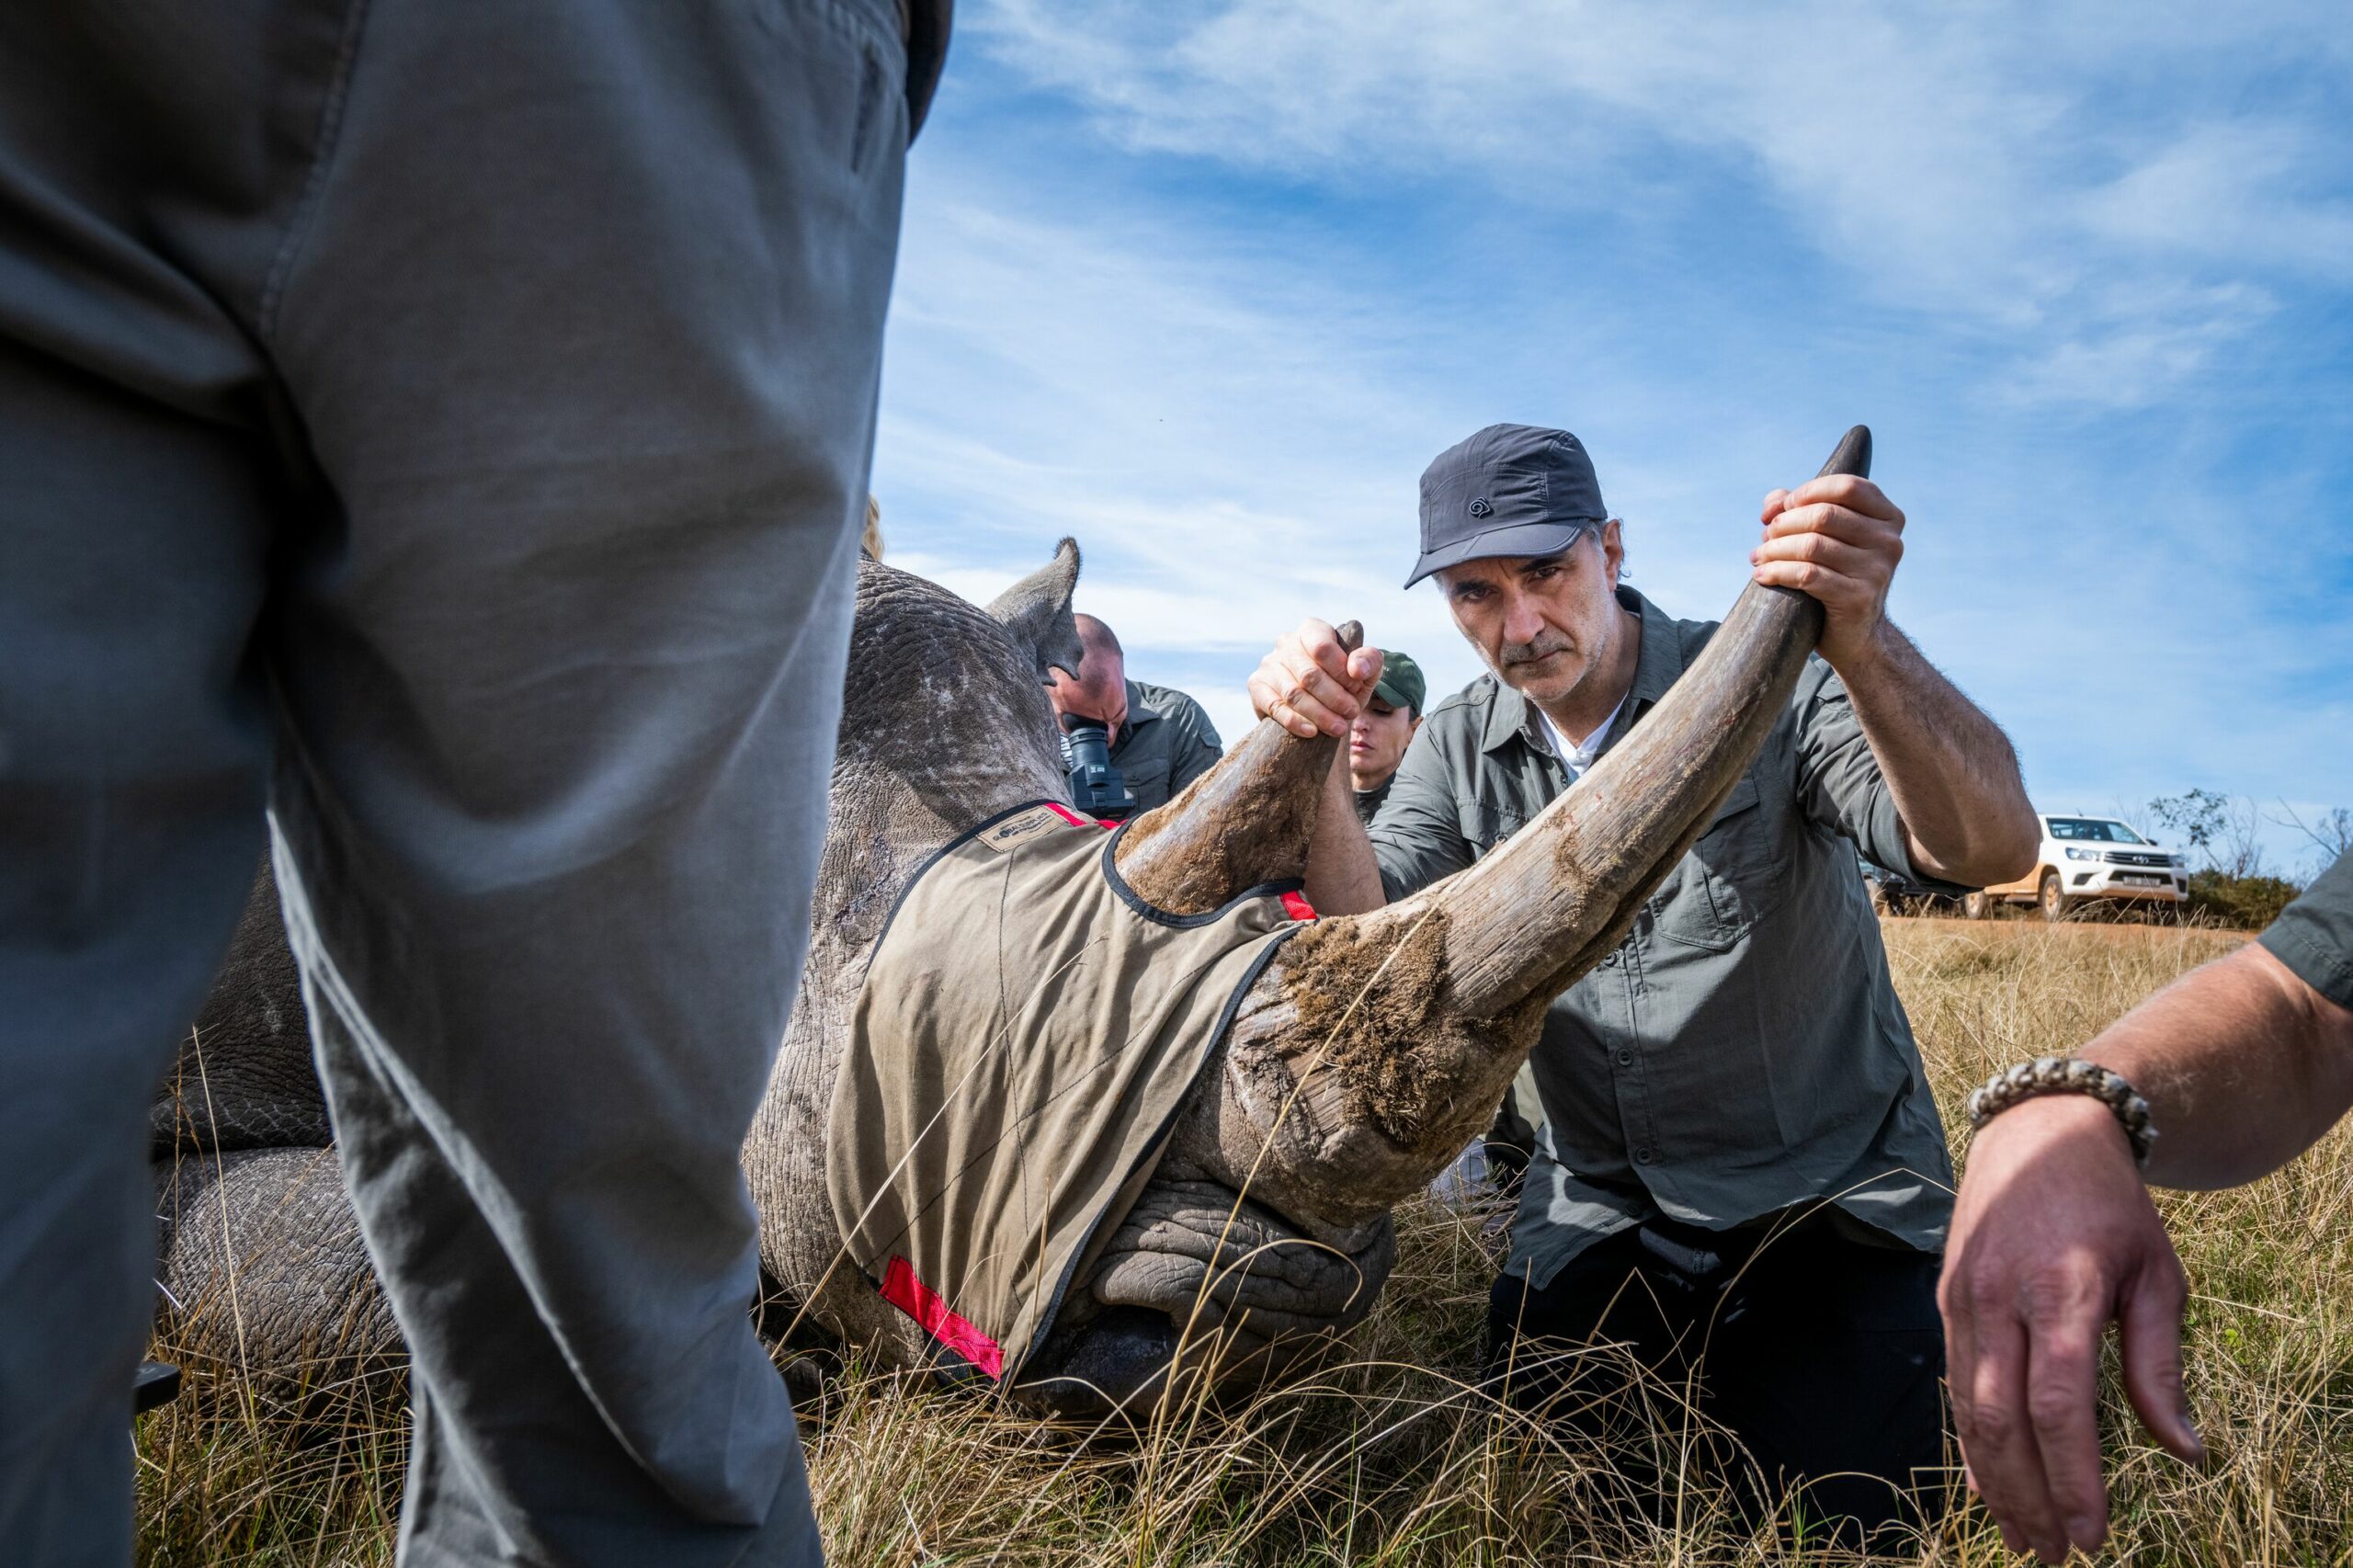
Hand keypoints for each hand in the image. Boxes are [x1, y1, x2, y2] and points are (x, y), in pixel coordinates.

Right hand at [1248, 619, 1381, 738]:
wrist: (1321, 704)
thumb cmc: (1344, 683)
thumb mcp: (1364, 671)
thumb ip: (1369, 662)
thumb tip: (1357, 670)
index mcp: (1312, 630)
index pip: (1322, 648)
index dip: (1341, 672)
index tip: (1356, 690)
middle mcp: (1286, 642)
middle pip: (1309, 674)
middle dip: (1334, 698)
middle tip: (1351, 713)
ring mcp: (1269, 663)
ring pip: (1294, 693)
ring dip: (1319, 714)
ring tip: (1338, 728)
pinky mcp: (1257, 685)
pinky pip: (1275, 706)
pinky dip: (1295, 722)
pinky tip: (1312, 732)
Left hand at [1752, 474, 1903, 670]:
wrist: (1857, 636)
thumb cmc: (1836, 577)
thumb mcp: (1826, 538)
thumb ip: (1802, 509)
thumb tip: (1775, 499)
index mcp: (1888, 518)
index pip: (1847, 487)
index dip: (1807, 491)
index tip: (1781, 509)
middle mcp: (1889, 541)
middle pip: (1824, 515)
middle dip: (1784, 523)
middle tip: (1765, 538)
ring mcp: (1877, 570)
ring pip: (1812, 545)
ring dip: (1775, 548)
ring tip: (1758, 557)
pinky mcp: (1858, 597)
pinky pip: (1807, 575)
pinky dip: (1777, 571)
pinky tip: (1762, 575)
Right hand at [1939, 1094, 2205, 1562]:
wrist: (2036, 1132)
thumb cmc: (2111, 1208)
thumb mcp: (2157, 1276)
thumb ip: (2160, 1365)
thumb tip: (2184, 1451)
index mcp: (2065, 1289)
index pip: (2061, 1404)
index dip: (2074, 1477)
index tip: (2092, 1534)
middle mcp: (2002, 1296)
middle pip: (2003, 1418)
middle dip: (2028, 1496)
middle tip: (2053, 1555)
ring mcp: (1964, 1297)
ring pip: (1968, 1408)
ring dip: (1994, 1481)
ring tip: (2021, 1536)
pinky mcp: (1945, 1299)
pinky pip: (1955, 1384)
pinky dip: (1971, 1441)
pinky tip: (1992, 1482)